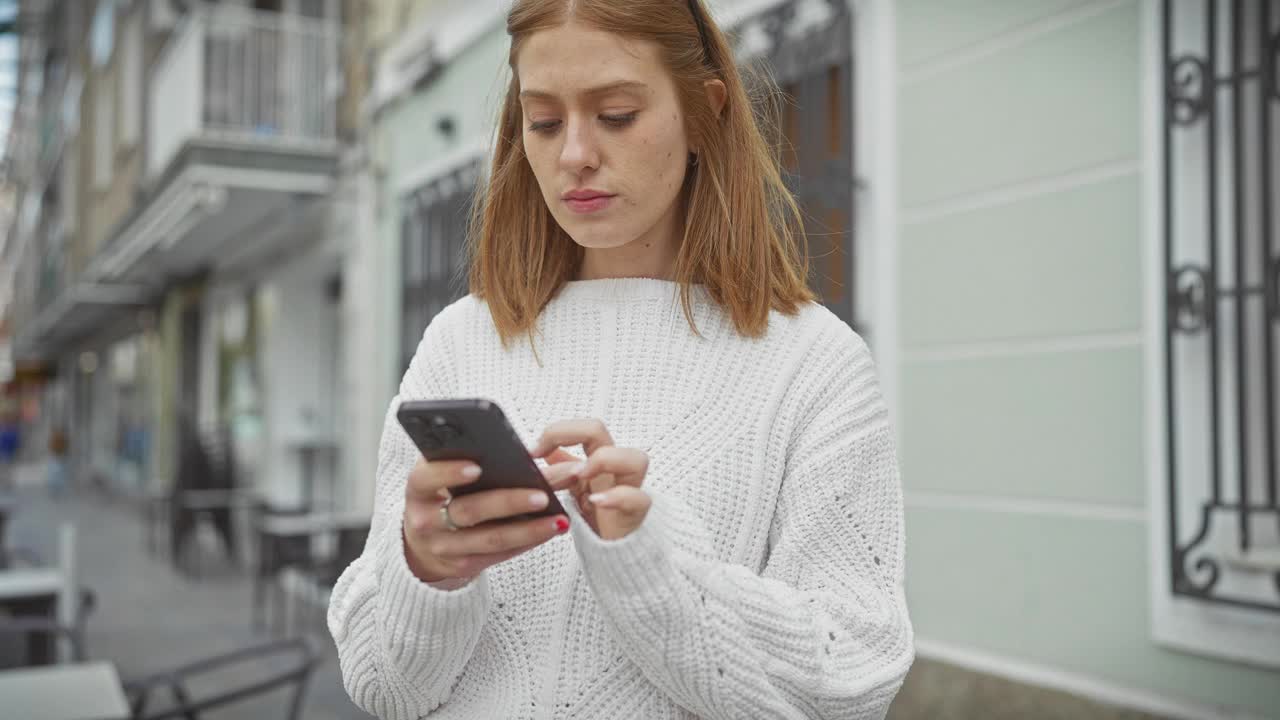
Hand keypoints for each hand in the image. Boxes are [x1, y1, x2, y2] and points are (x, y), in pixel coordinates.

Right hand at [401, 457, 578, 583]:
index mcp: (417, 490)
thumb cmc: (442, 495)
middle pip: (470, 510)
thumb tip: (515, 446)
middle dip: (510, 501)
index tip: (477, 466)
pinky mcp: (464, 566)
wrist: (423, 543)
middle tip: (542, 493)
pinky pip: (501, 554)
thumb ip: (461, 458)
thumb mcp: (439, 476)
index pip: (426, 478)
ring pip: (492, 538)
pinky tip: (552, 528)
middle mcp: (426, 521)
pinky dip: (529, 540)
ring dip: (529, 528)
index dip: (449, 472)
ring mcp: (445, 547)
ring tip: (559, 515)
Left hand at [528, 419, 651, 540]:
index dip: (557, 432)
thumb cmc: (598, 520)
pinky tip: (595, 502)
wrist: (615, 553)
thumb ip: (562, 469)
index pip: (582, 428)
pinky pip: (638, 498)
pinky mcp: (635, 514)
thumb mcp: (573, 491)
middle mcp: (613, 470)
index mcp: (596, 461)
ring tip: (580, 476)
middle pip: (600, 431)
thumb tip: (541, 451)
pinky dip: (617, 497)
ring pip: (635, 459)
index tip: (532, 451)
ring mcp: (628, 489)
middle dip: (572, 434)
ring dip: (603, 460)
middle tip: (545, 454)